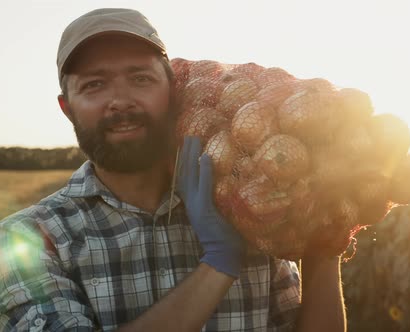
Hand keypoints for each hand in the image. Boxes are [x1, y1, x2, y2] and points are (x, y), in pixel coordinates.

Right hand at [176, 136, 244, 277]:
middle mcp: (190, 202)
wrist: (224, 255)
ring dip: (191, 156)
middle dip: (185, 153)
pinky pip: (203, 186)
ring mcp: (196, 205)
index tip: (185, 145)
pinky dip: (204, 171)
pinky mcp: (205, 209)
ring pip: (190, 176)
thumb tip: (224, 183)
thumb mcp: (218, 213)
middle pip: (184, 173)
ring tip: (193, 139)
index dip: (183, 161)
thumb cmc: (225, 235)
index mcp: (192, 203)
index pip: (185, 178)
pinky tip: (205, 157)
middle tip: (187, 134)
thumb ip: (216, 198)